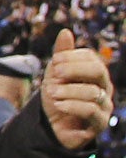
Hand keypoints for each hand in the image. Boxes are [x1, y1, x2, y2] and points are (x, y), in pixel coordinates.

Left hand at [41, 27, 113, 151]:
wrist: (53, 126)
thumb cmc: (58, 97)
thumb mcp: (55, 75)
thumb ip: (61, 56)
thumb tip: (65, 32)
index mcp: (95, 73)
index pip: (91, 58)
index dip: (73, 57)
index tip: (55, 61)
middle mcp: (104, 88)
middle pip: (98, 71)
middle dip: (74, 70)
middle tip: (55, 73)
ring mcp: (104, 105)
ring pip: (92, 92)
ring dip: (68, 91)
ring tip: (51, 93)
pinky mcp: (100, 123)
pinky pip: (91, 110)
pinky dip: (72, 105)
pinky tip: (58, 104)